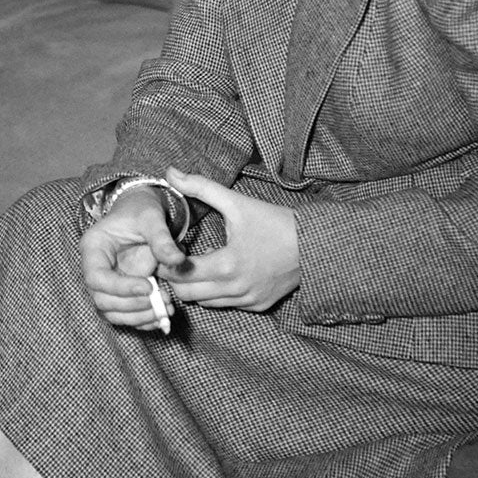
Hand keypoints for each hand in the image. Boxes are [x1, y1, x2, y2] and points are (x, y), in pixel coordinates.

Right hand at [80, 185, 191, 327]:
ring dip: (138, 317)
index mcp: (93, 248)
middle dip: (131, 306)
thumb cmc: (141, 211)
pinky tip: (162, 317)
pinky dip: (142, 321)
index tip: (149, 287)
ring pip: (112, 312)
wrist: (141, 213)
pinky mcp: (120, 293)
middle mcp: (95, 269)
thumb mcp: (151, 218)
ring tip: (165, 310)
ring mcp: (107, 283)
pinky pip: (125, 315)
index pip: (97, 278)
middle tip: (162, 301)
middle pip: (102, 300)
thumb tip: (177, 261)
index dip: (120, 288)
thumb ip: (162, 239)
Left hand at [162, 168, 300, 311]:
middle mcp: (235, 289)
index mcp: (226, 265)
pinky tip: (218, 273)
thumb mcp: (237, 202)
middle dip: (175, 277)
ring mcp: (248, 300)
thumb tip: (171, 172)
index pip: (179, 274)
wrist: (315, 243)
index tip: (162, 250)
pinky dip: (216, 292)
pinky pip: (226, 305)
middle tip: (172, 259)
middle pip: (186, 294)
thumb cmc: (274, 222)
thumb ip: (201, 187)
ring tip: (193, 266)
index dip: (164, 263)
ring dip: (194, 287)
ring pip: (204, 302)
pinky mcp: (258, 305)